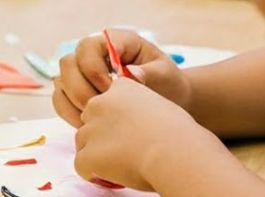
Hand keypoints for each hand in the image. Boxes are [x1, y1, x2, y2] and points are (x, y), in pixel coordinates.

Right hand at [54, 29, 189, 126]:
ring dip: (76, 102)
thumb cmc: (167, 82)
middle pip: (67, 63)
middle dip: (82, 88)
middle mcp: (92, 53)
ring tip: (99, 117)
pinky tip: (91, 123)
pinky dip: (71, 113)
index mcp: (113, 41)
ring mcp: (81, 73)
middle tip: (104, 106)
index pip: (86, 47)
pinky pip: (60, 100)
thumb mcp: (165, 74)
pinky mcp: (75, 92)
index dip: (93, 69)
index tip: (112, 90)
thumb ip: (150, 72)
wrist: (166, 99)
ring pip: (60, 82)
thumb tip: (132, 74)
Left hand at [74, 73, 223, 190]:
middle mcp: (100, 103)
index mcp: (122, 88)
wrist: (179, 154)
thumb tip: (136, 122)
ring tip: (124, 164)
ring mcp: (91, 128)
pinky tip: (114, 176)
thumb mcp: (163, 107)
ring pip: (84, 142)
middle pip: (91, 120)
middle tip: (128, 150)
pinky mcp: (88, 154)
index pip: (108, 101)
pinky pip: (81, 165)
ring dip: (99, 154)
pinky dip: (94, 173)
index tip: (134, 131)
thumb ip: (142, 109)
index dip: (118, 119)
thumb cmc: (183, 136)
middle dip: (103, 135)